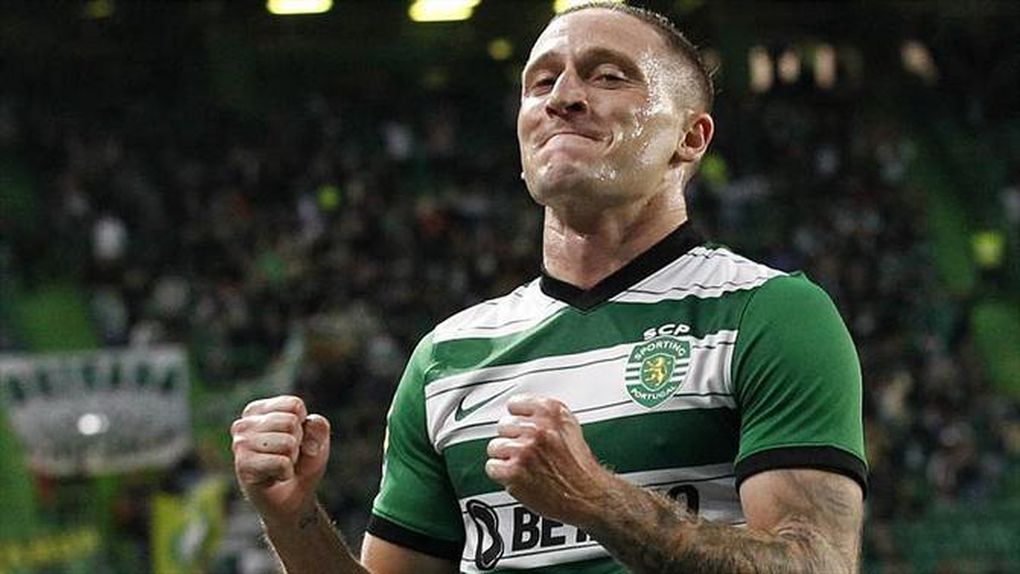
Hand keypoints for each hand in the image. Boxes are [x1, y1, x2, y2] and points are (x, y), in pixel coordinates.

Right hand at [231, 395, 330, 522]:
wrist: (294, 498)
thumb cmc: (302, 462)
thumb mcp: (317, 438)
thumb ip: (318, 425)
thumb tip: (304, 437)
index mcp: (258, 410)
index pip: (294, 405)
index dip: (304, 424)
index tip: (294, 437)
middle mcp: (244, 424)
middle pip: (290, 422)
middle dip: (298, 442)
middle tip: (287, 455)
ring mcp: (240, 445)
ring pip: (287, 442)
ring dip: (292, 458)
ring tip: (281, 464)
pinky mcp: (243, 466)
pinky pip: (282, 463)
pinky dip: (286, 472)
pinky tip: (275, 477)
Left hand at [484, 394, 610, 527]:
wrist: (588, 495)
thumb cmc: (580, 468)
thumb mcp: (570, 427)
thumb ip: (545, 417)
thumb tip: (522, 414)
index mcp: (551, 412)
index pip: (514, 404)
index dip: (517, 419)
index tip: (521, 427)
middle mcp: (537, 428)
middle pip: (503, 425)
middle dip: (512, 439)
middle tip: (527, 452)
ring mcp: (524, 449)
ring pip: (495, 447)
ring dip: (506, 458)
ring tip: (525, 466)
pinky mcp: (514, 471)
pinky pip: (492, 467)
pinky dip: (502, 475)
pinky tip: (519, 477)